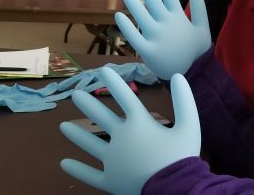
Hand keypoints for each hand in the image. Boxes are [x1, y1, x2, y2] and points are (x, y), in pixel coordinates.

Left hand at [60, 69, 200, 194]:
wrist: (175, 188)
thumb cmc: (182, 156)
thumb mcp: (190, 126)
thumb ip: (184, 100)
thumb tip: (179, 76)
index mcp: (139, 124)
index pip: (125, 97)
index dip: (114, 82)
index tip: (103, 70)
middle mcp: (121, 139)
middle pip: (101, 118)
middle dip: (88, 105)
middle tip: (75, 94)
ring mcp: (113, 161)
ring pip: (90, 145)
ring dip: (76, 135)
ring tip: (63, 126)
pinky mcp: (110, 181)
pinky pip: (90, 175)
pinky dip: (78, 170)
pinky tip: (64, 164)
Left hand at [116, 0, 210, 80]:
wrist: (193, 75)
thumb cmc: (196, 52)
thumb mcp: (203, 29)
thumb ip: (200, 10)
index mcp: (179, 18)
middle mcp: (166, 24)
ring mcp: (156, 37)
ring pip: (140, 15)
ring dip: (131, 1)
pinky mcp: (148, 51)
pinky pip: (134, 37)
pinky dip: (126, 26)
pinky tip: (118, 16)